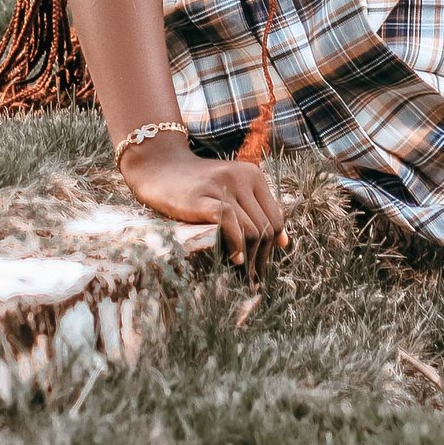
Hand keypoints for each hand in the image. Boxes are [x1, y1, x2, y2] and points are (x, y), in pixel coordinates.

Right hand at [117, 133, 286, 260]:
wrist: (158, 167)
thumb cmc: (196, 185)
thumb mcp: (231, 192)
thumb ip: (257, 212)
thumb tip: (285, 243)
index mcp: (253, 176)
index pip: (276, 218)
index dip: (272, 246)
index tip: (262, 264)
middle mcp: (241, 178)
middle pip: (265, 226)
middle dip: (261, 257)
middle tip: (253, 278)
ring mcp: (222, 186)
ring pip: (251, 228)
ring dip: (250, 257)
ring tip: (243, 274)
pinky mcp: (201, 197)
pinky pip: (229, 222)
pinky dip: (235, 244)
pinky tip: (233, 258)